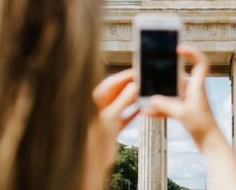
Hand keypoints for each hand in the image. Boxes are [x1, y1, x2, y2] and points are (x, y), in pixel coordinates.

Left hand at [84, 69, 138, 186]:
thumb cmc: (94, 140)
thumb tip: (133, 86)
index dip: (124, 76)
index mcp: (95, 102)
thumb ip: (123, 100)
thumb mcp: (111, 117)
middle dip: (130, 86)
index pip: (111, 83)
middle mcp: (100, 108)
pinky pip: (124, 116)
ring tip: (143, 93)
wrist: (92, 164)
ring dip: (132, 98)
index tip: (137, 72)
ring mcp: (106, 118)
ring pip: (121, 103)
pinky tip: (140, 109)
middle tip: (143, 81)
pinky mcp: (112, 129)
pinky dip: (132, 112)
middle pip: (117, 92)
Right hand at [145, 46, 218, 147]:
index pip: (200, 62)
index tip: (178, 49)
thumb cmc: (202, 125)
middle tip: (151, 72)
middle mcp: (194, 90)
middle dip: (165, 75)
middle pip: (179, 76)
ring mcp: (189, 100)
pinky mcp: (185, 110)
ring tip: (145, 94)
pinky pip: (170, 105)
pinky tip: (147, 112)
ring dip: (160, 95)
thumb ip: (165, 105)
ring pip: (172, 92)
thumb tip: (151, 98)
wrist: (210, 142)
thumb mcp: (182, 113)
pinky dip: (160, 108)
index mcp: (198, 85)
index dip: (192, 53)